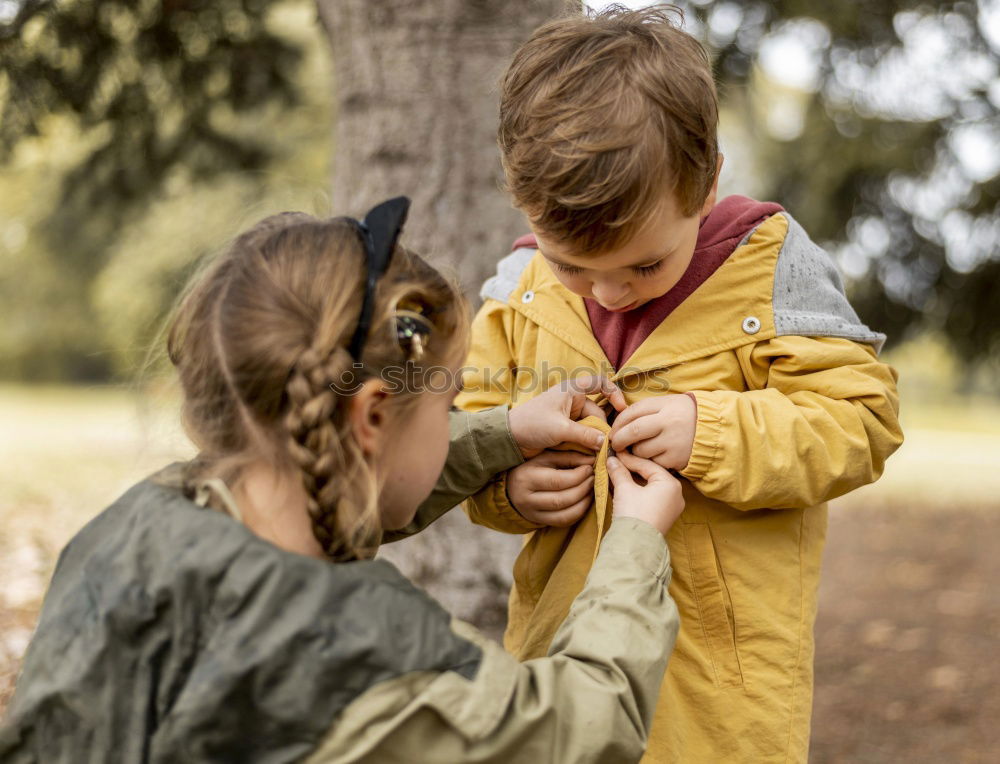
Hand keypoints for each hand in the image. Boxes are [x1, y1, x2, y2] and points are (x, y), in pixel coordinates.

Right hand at [506, 450, 595, 526]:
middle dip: (583, 489)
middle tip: (594, 479)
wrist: (511, 486)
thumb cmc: (532, 467)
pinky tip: (584, 501)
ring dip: (584, 502)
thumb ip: (569, 457)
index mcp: (526, 478)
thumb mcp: (546, 457)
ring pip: (565, 514)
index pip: (558, 481)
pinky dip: (578, 512)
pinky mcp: (539, 522)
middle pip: (562, 499)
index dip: (578, 476)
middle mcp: (526, 499)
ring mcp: (532, 513)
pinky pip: (563, 522)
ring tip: (591, 489)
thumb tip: (592, 460)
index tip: (590, 468)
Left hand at [508, 375, 625, 458]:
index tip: (622, 409)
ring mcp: (569, 417)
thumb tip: (606, 444)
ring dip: (593, 441)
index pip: (600, 383)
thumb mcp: (560, 430)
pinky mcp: (566, 431)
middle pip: (598, 414)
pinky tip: (587, 456)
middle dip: (601, 431)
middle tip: (603, 449)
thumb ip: (585, 436)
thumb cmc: (531, 425)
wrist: (508, 438)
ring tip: (593, 455)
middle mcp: (573, 401)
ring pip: (592, 428)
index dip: (614, 393)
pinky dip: (586, 445)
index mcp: (571, 390)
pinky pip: (583, 437)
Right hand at [606, 452, 684, 535]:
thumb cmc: (634, 514)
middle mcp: (675, 495)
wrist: (635, 546)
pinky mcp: (662, 517)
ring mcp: (670, 507)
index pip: (648, 465)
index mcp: (671, 484)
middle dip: (631, 469)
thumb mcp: (624, 489)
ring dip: (632, 481)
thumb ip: (619, 472)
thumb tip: (611, 461)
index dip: (629, 459)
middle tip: (616, 462)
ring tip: (616, 474)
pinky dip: (637, 492)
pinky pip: (650, 498)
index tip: (615, 454)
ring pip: (649, 487)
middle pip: (650, 475)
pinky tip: (622, 488)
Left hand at [608, 393, 696, 470]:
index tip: (613, 429)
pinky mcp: (676, 460)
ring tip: (638, 449)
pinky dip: (650, 461)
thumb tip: (619, 420)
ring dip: (634, 451)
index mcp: (667, 405)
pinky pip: (653, 463)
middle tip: (615, 443)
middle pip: (633, 432)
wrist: (714, 432)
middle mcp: (670, 423)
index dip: (618, 421)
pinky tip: (654, 456)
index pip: (633, 412)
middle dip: (619, 439)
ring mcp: (674, 442)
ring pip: (641, 450)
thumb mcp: (668, 404)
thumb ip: (646, 409)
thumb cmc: (684, 416)